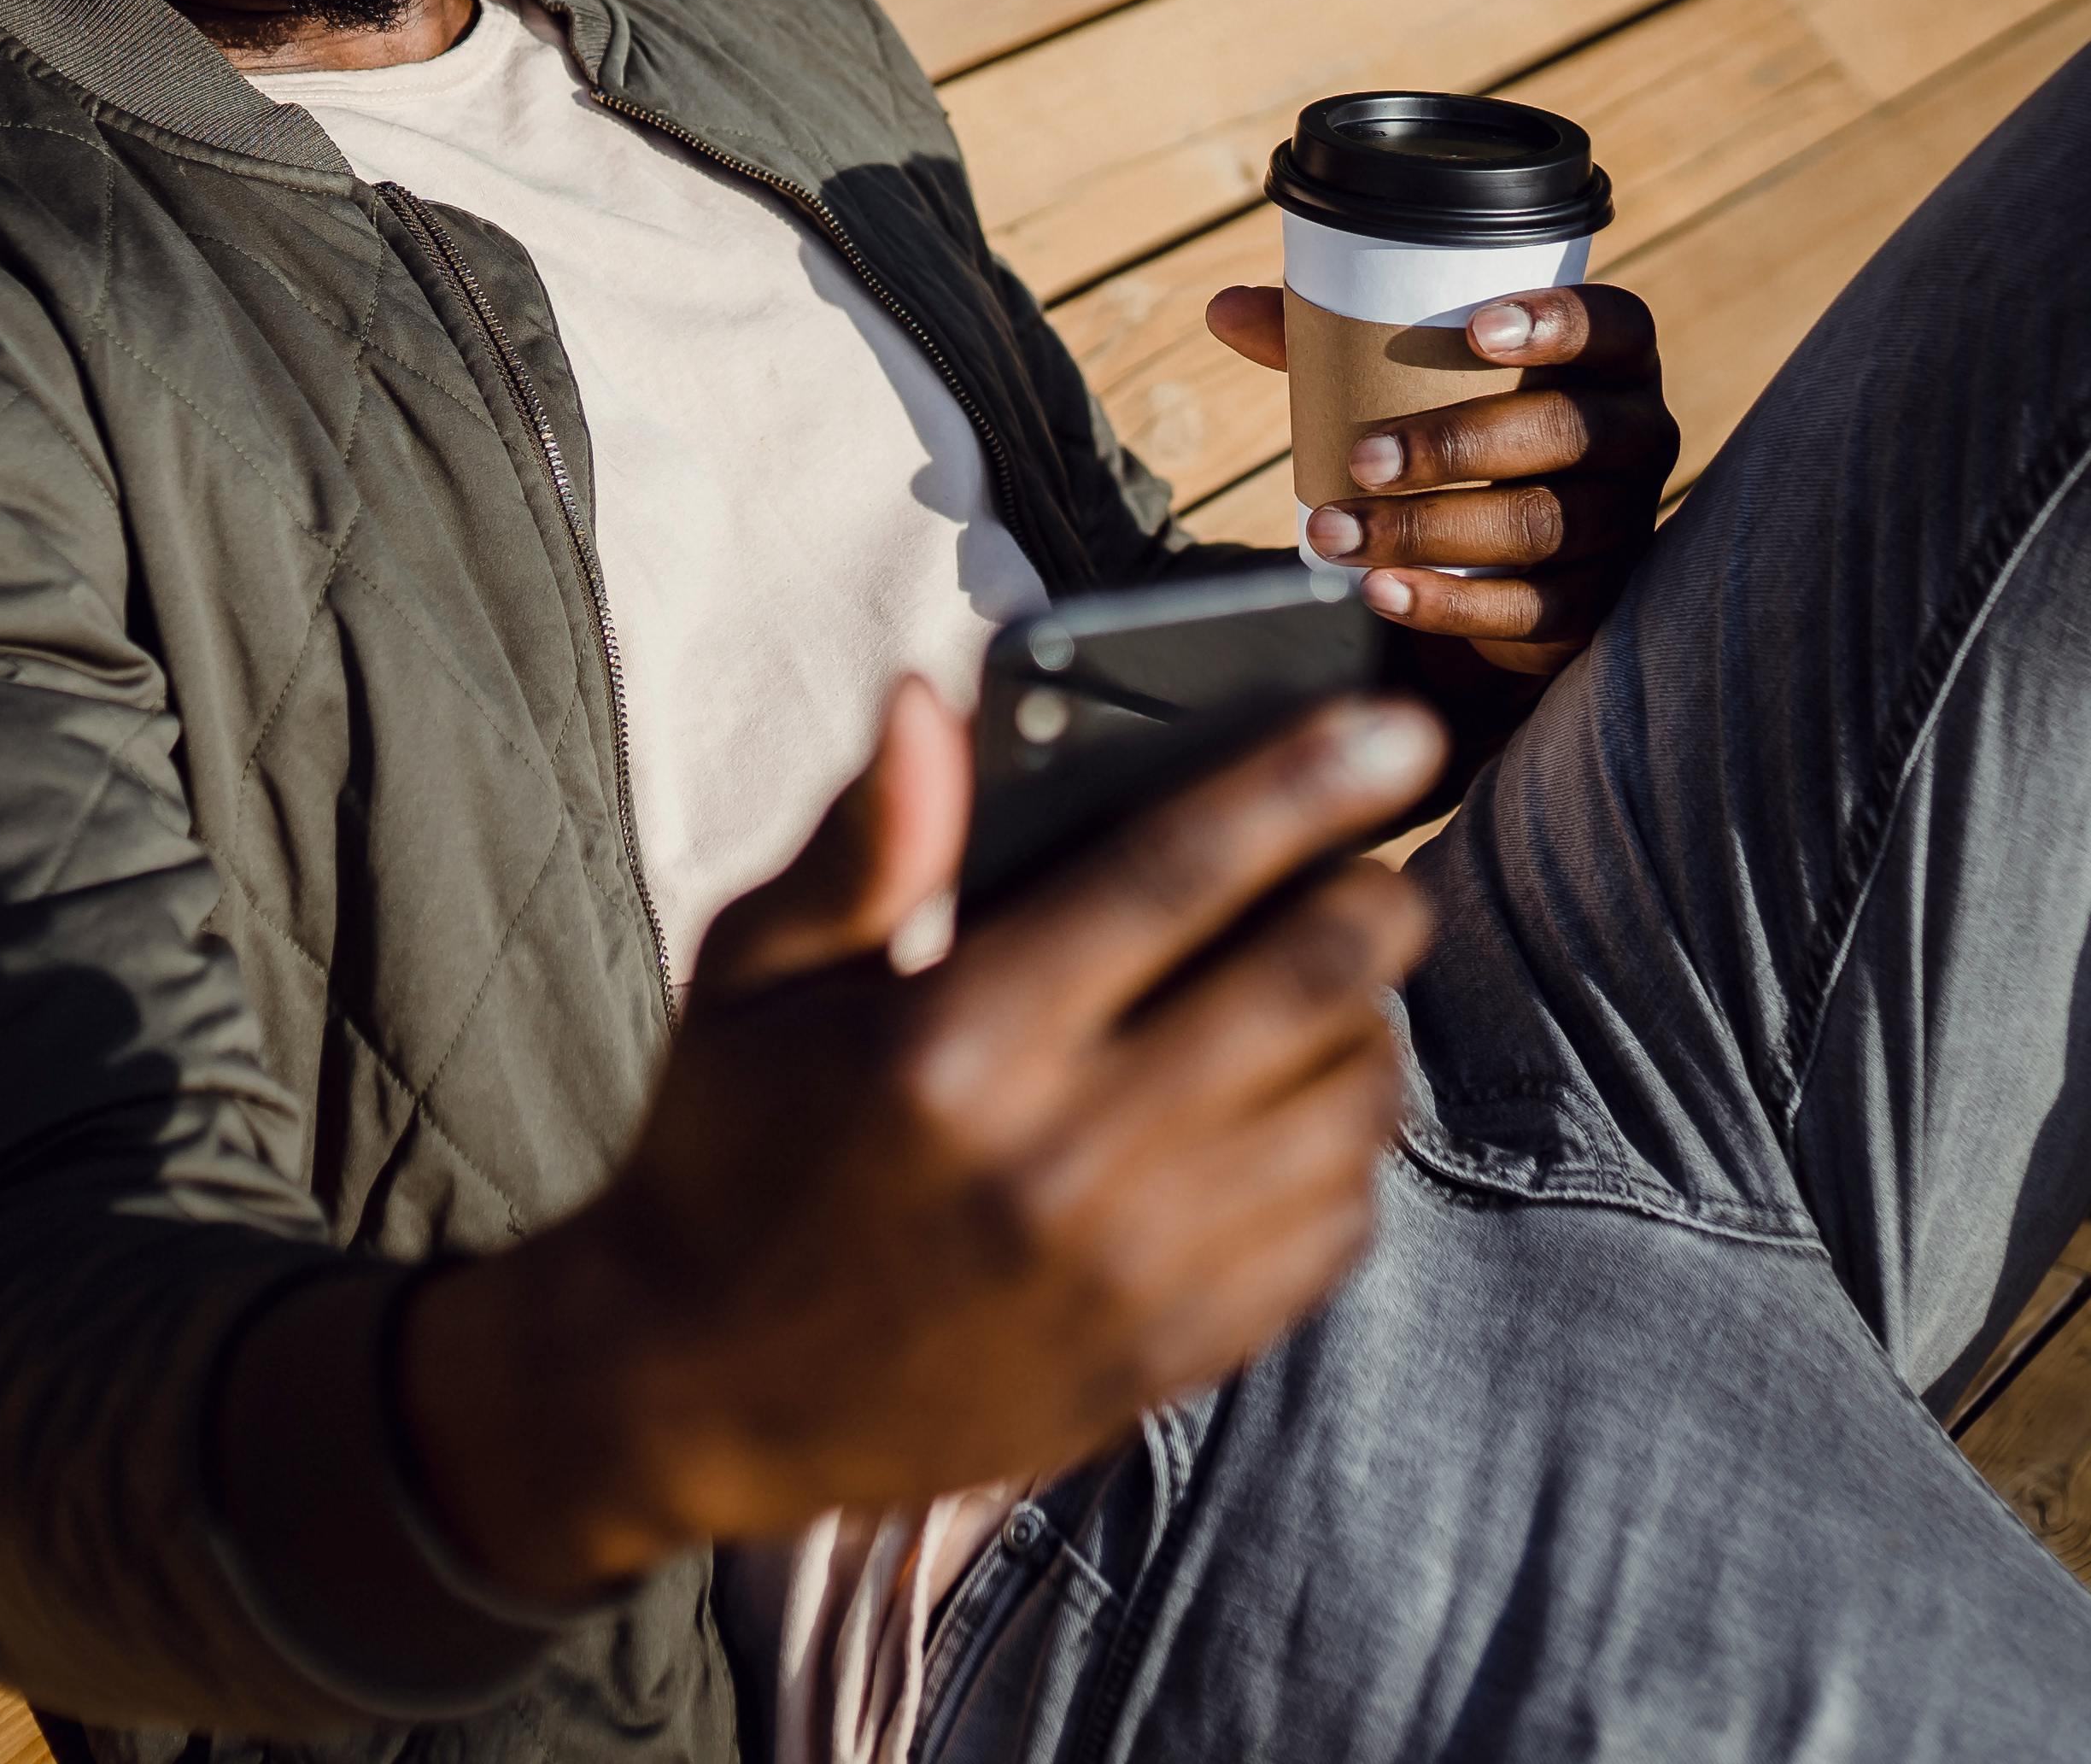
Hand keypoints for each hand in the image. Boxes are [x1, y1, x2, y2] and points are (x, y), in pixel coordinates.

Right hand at [396, 675, 1440, 1599]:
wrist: (697, 1394)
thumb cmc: (728, 1150)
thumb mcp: (754, 975)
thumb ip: (865, 839)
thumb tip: (931, 697)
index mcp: (953, 1040)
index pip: (1174, 874)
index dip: (1302, 784)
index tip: (1394, 724)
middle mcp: (1057, 1158)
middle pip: (1305, 985)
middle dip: (1373, 897)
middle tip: (1374, 866)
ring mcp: (1127, 1272)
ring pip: (1346, 1106)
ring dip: (1366, 1025)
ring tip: (1324, 991)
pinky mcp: (1165, 1356)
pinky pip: (1335, 1229)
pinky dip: (1345, 1152)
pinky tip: (1289, 1114)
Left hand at [1206, 281, 1677, 681]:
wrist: (1516, 552)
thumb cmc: (1469, 427)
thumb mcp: (1416, 378)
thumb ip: (1334, 341)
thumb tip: (1225, 310)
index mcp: (1611, 362)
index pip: (1615, 325)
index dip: (1557, 323)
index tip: (1474, 331)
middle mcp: (1636, 437)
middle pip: (1565, 432)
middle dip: (1455, 442)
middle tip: (1358, 457)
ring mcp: (1621, 525)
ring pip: (1537, 523)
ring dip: (1426, 527)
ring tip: (1333, 532)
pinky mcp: (1592, 603)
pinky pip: (1529, 608)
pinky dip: (1447, 601)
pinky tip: (1380, 591)